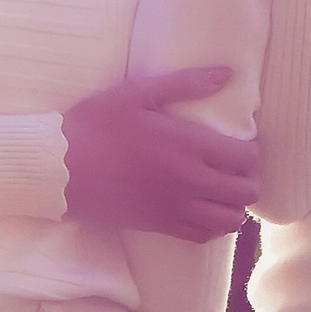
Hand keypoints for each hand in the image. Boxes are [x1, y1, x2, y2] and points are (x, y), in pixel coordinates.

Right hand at [63, 67, 257, 238]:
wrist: (59, 168)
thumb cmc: (94, 125)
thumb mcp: (137, 93)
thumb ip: (185, 83)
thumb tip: (226, 74)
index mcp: (188, 145)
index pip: (246, 158)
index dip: (251, 152)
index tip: (240, 146)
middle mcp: (188, 180)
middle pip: (245, 192)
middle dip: (248, 180)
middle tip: (234, 169)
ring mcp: (174, 207)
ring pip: (229, 221)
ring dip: (233, 206)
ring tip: (222, 192)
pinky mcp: (158, 226)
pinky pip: (203, 236)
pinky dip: (211, 226)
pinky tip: (202, 209)